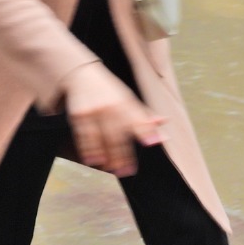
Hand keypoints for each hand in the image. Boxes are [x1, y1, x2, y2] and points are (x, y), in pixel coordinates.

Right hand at [61, 63, 163, 177]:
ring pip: (100, 136)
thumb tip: (164, 122)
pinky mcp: (79, 115)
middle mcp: (110, 106)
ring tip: (112, 169)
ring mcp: (94, 110)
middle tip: (128, 171)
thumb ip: (144, 115)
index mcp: (125, 102)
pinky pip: (84, 135)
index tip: (152, 142)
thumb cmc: (108, 91)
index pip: (138, 118)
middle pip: (118, 133)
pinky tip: (92, 160)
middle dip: (123, 154)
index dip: (146, 130)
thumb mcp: (128, 99)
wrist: (82, 73)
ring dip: (106, 154)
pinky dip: (88, 149)